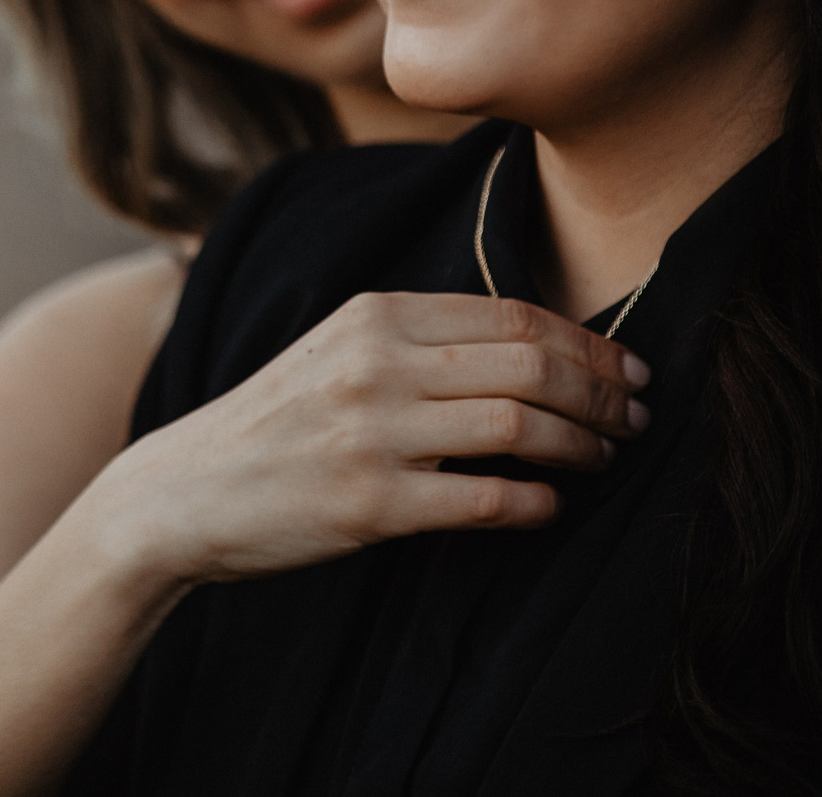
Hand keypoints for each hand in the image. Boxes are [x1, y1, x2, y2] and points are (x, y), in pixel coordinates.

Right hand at [80, 291, 649, 586]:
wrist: (184, 492)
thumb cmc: (277, 425)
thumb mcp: (340, 352)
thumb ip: (421, 340)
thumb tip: (537, 350)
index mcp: (376, 315)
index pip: (514, 314)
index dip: (587, 343)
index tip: (627, 368)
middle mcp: (377, 364)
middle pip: (531, 363)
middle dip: (602, 392)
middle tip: (637, 416)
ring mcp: (373, 435)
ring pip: (520, 427)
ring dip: (583, 445)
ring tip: (605, 459)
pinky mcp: (369, 505)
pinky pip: (484, 502)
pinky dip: (536, 504)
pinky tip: (551, 507)